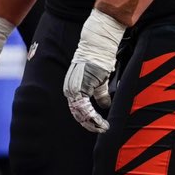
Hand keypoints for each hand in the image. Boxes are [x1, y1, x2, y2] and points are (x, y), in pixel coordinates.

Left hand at [63, 9, 127, 133]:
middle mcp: (69, 89)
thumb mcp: (100, 80)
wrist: (98, 44)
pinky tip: (102, 123)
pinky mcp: (81, 87)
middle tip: (102, 129)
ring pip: (80, 113)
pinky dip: (93, 118)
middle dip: (89, 124)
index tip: (99, 126)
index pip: (77, 108)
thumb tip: (104, 105)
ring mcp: (73, 89)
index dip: (87, 119)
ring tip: (103, 128)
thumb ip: (100, 93)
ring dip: (92, 123)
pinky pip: (85, 108)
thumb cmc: (100, 59)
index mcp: (72, 88)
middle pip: (77, 113)